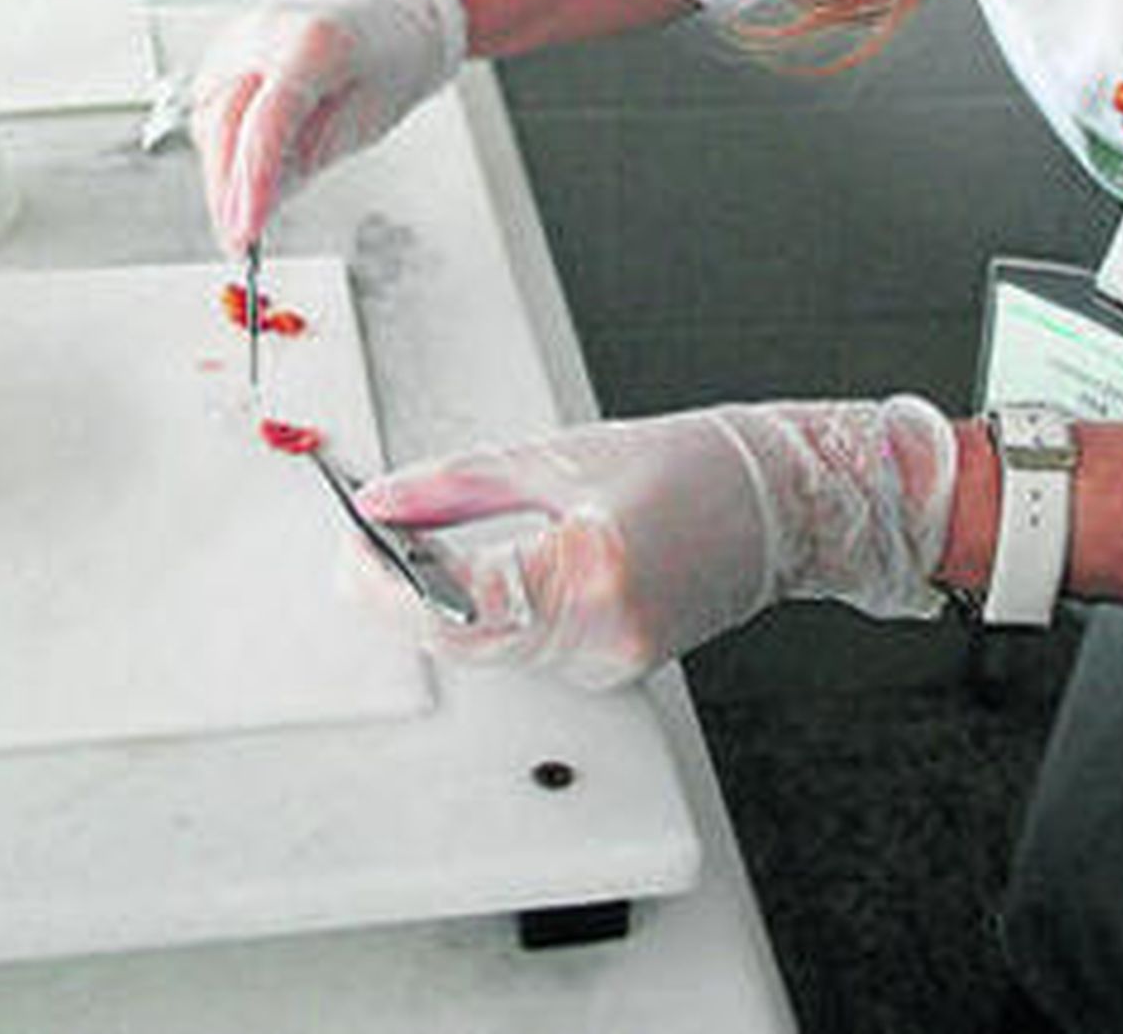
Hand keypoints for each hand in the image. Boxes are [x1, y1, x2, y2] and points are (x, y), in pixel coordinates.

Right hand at [190, 0, 467, 250]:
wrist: (392, 16)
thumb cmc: (389, 64)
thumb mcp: (365, 122)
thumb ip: (308, 159)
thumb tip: (258, 206)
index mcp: (316, 43)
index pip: (267, 121)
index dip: (251, 182)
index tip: (245, 233)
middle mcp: (268, 30)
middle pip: (225, 121)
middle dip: (227, 188)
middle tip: (238, 237)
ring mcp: (241, 35)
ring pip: (209, 117)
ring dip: (222, 169)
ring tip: (253, 200)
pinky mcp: (226, 47)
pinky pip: (210, 106)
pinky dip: (223, 145)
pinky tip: (248, 166)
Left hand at [357, 398, 956, 688]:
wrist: (774, 501)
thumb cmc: (685, 464)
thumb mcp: (558, 455)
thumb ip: (459, 483)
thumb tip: (382, 501)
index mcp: (590, 572)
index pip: (455, 605)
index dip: (384, 583)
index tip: (347, 549)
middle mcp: (602, 634)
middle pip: (465, 639)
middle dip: (399, 595)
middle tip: (357, 545)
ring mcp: (611, 662)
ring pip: (491, 649)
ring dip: (440, 604)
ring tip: (403, 549)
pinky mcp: (613, 666)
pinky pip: (526, 649)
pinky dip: (487, 613)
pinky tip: (469, 574)